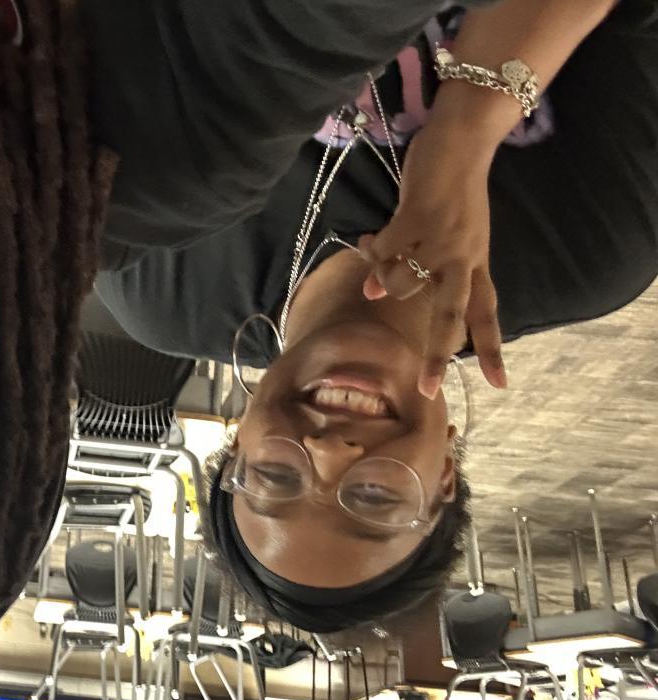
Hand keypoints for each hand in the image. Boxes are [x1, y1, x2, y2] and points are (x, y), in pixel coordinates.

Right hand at [356, 121, 506, 397]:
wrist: (461, 142)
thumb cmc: (452, 189)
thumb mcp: (447, 235)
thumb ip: (415, 267)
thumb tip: (374, 292)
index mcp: (476, 264)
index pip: (486, 315)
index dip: (492, 351)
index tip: (499, 386)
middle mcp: (463, 258)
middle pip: (451, 317)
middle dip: (437, 355)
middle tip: (426, 389)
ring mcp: (441, 241)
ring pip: (400, 284)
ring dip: (383, 275)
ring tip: (376, 256)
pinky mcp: (417, 220)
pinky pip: (384, 252)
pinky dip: (373, 251)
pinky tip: (368, 241)